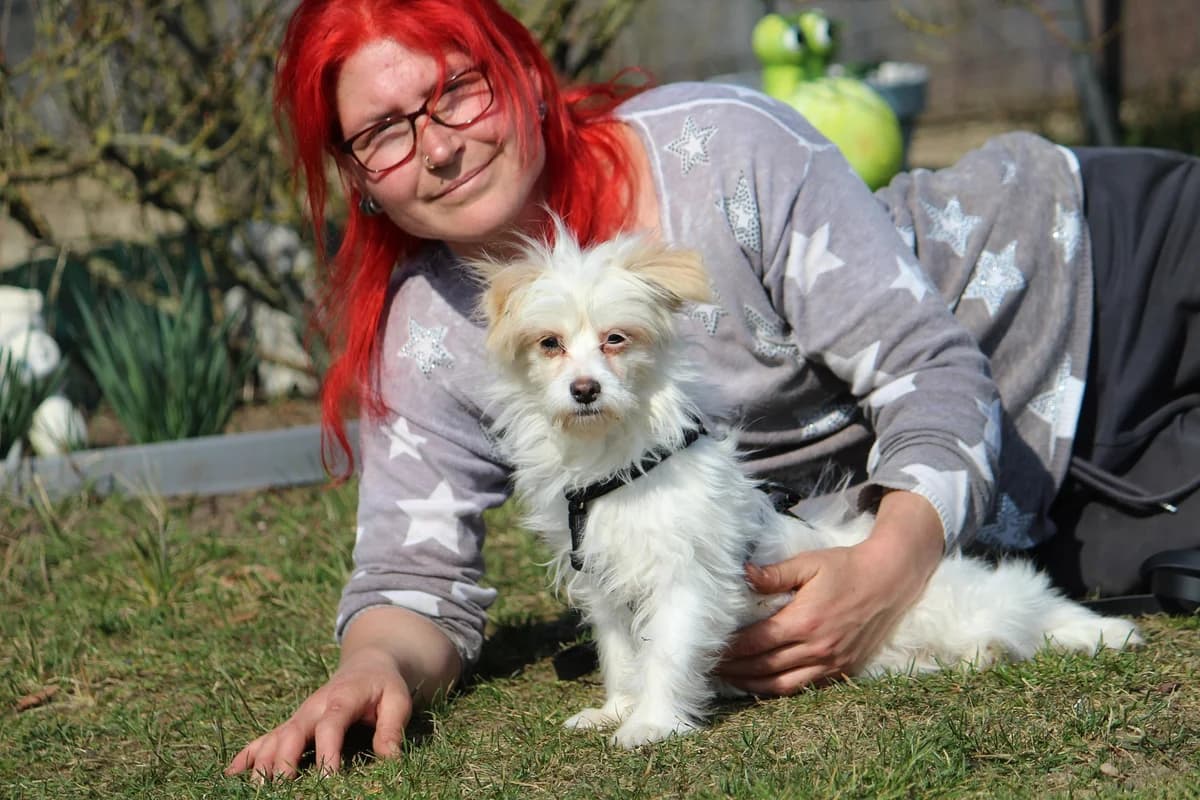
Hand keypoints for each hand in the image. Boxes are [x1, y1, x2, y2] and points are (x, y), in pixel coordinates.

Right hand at [224, 647, 412, 780]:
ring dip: (262, 763)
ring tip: (255, 789)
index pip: (330, 726)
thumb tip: (389, 757)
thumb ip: (392, 728)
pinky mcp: (292, 724)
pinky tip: (232, 773)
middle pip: (292, 734)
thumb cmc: (384, 685)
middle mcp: (314, 707)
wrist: (367, 664)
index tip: (328, 780)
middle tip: (281, 789)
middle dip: (284, 762)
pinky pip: (265, 738)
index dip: (327, 753)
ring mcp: (299, 716)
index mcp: (342, 699)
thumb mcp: (398, 700)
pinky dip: (248, 754)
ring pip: (274, 739)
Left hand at [719, 490, 943, 693]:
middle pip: (764, 667)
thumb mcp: (809, 562)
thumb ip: (774, 573)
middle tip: (711, 667)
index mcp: (803, 621)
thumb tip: (743, 574)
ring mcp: (831, 662)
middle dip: (734, 669)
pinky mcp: (843, 669)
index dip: (730, 649)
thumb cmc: (846, 567)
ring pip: (783, 685)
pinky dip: (781, 689)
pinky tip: (764, 683)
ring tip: (731, 679)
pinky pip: (805, 687)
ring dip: (753, 685)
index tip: (710, 650)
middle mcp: (817, 648)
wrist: (889, 580)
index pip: (755, 642)